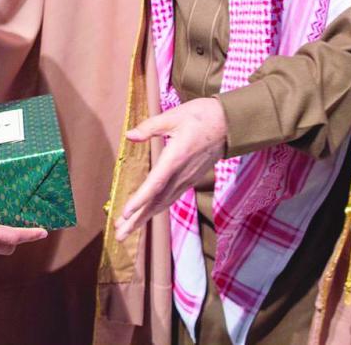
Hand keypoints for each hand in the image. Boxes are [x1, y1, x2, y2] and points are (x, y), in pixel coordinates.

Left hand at [114, 97, 226, 241]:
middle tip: (119, 235)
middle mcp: (182, 174)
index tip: (126, 213)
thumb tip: (130, 135)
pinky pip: (171, 198)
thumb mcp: (174, 116)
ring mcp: (187, 179)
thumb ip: (150, 127)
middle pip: (157, 201)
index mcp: (176, 158)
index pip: (156, 184)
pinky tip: (147, 214)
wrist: (230, 124)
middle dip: (138, 219)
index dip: (141, 199)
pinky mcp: (190, 179)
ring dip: (145, 217)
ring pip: (164, 203)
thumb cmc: (202, 116)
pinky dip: (157, 209)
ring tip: (127, 230)